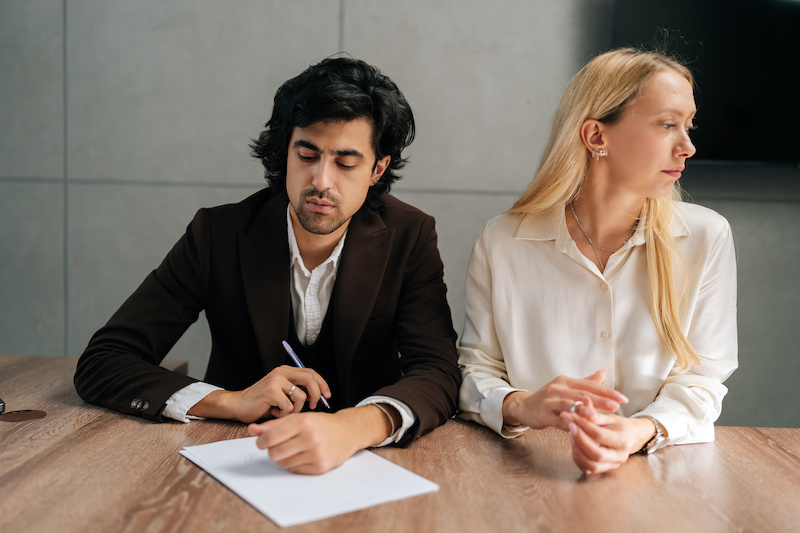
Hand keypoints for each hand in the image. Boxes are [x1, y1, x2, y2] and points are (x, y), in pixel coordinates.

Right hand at [188, 365, 330, 422]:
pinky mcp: (271, 391)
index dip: (321, 384)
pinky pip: (289, 406)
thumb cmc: (261, 403)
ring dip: (295, 409)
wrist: (238, 405)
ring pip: (300, 396)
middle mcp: (282, 372)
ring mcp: (276, 380)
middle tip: (313, 405)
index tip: (327, 395)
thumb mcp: (282, 393)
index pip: (311, 372)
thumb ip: (297, 390)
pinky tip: (274, 412)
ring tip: (283, 411)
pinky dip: (284, 414)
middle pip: (310, 379)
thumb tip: (318, 396)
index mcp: (286, 371)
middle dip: (316, 394)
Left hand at [247, 405, 392, 474]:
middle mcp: (310, 438)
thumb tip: (252, 429)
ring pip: (283, 463)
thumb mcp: (298, 418)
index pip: (270, 437)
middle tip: (278, 446)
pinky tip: (303, 455)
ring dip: (283, 458)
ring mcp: (316, 453)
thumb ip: (274, 424)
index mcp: (302, 422)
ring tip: (293, 449)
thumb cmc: (320, 424)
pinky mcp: (320, 466)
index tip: (261, 442)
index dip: (261, 441)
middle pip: (274, 453)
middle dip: (272, 451)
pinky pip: (295, 470)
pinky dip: (295, 464)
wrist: (347, 432)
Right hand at [502, 369, 627, 430]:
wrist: (524, 406)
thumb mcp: (566, 387)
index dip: (607, 391)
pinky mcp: (543, 413)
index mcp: (566, 381)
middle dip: (600, 400)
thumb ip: (586, 381)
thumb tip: (604, 371)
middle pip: (582, 393)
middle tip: (616, 406)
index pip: (590, 385)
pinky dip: (569, 423)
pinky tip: (579, 428)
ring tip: (598, 415)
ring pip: (569, 405)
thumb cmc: (549, 398)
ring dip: (584, 410)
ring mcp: (549, 401)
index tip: (622, 398)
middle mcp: (557, 388)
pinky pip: (558, 419)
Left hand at [560, 400, 655, 474]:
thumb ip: (595, 414)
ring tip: (571, 434)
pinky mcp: (604, 469)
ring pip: (591, 465)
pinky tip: (574, 444)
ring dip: (577, 450)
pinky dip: (578, 458)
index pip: (598, 434)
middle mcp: (620, 456)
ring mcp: (612, 465)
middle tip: (569, 426)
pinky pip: (588, 469)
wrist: (631, 437)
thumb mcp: (610, 417)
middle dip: (579, 440)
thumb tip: (582, 401)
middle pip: (596, 454)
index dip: (582, 424)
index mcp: (622, 440)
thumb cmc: (619, 425)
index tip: (570, 415)